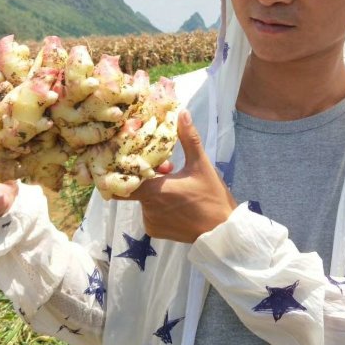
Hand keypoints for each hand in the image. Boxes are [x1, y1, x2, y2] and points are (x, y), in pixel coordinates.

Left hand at [123, 110, 236, 242]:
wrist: (221, 232)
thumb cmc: (211, 197)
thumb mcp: (201, 165)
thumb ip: (188, 138)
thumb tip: (182, 113)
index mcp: (155, 190)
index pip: (122, 178)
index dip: (122, 167)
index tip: (128, 156)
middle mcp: (146, 207)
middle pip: (133, 185)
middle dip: (143, 174)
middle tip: (164, 166)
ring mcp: (149, 221)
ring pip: (142, 198)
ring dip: (152, 189)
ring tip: (174, 183)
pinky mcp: (154, 231)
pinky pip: (148, 212)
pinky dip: (156, 204)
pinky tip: (175, 200)